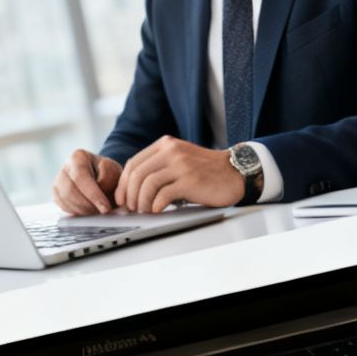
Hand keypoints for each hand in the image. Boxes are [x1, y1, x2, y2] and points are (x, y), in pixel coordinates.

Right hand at [52, 149, 121, 215]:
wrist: (103, 178)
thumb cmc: (108, 173)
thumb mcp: (114, 170)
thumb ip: (109, 178)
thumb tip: (101, 193)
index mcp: (78, 157)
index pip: (81, 177)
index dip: (93, 195)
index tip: (105, 208)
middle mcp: (65, 168)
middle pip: (70, 191)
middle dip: (88, 205)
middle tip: (102, 211)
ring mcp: (58, 182)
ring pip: (66, 201)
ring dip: (83, 210)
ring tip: (97, 210)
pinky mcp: (56, 195)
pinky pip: (64, 207)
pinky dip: (78, 212)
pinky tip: (89, 210)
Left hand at [116, 136, 243, 211]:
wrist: (235, 173)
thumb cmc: (206, 171)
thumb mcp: (180, 160)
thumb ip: (159, 167)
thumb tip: (133, 188)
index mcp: (166, 145)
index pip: (134, 163)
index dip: (123, 183)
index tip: (122, 198)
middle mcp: (171, 151)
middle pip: (137, 173)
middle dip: (129, 194)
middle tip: (132, 208)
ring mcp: (181, 165)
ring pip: (147, 184)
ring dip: (141, 202)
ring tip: (145, 211)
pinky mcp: (190, 181)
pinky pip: (163, 195)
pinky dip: (156, 206)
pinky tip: (158, 210)